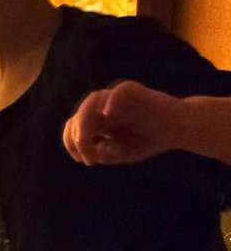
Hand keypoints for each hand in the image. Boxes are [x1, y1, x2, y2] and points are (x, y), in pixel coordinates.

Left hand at [63, 80, 181, 165]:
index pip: (73, 126)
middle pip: (79, 115)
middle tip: (89, 157)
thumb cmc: (148, 141)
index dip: (71, 143)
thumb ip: (104, 153)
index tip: (83, 160)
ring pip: (91, 100)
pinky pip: (119, 91)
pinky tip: (106, 114)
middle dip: (78, 137)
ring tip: (85, 138)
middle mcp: (103, 107)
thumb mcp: (122, 154)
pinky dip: (110, 100)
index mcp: (97, 121)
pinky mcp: (134, 91)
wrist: (178, 130)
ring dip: (85, 120)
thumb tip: (91, 147)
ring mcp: (116, 98)